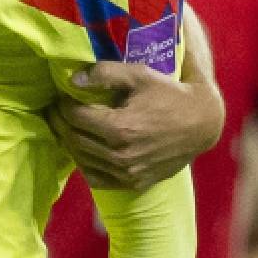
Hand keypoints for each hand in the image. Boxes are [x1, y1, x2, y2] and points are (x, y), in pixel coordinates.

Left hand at [51, 62, 223, 189]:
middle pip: (73, 139)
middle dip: (60, 122)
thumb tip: (72, 80)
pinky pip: (96, 178)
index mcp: (120, 128)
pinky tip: (84, 149)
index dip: (63, 104)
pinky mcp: (133, 183)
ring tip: (66, 126)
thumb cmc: (169, 95)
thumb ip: (104, 74)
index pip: (74, 117)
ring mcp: (127, 173)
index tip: (61, 96)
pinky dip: (85, 164)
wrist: (201, 124)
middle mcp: (121, 155)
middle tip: (56, 109)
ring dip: (69, 141)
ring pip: (81, 159)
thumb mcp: (139, 75)